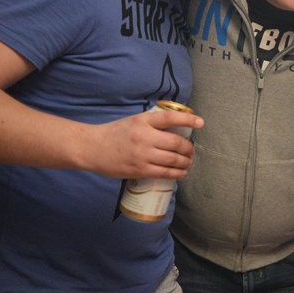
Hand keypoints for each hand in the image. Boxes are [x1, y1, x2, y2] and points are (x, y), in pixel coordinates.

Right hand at [79, 108, 201, 179]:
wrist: (92, 148)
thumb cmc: (115, 133)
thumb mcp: (134, 121)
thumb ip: (152, 123)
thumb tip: (176, 127)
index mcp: (143, 121)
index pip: (170, 118)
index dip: (188, 120)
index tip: (201, 123)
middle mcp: (144, 136)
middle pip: (176, 142)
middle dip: (188, 148)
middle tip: (191, 151)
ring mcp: (142, 154)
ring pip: (172, 159)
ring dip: (185, 162)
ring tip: (188, 162)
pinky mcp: (139, 169)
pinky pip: (163, 173)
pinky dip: (176, 174)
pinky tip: (181, 173)